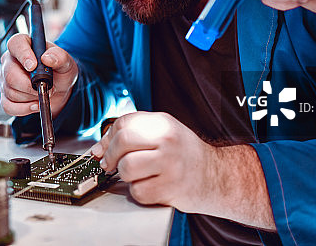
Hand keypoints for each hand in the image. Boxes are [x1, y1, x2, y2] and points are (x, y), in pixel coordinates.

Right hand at [0, 33, 77, 117]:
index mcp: (24, 45)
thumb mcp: (66, 62)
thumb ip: (60, 57)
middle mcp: (11, 60)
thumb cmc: (59, 72)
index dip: (23, 54)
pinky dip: (24, 109)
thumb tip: (47, 58)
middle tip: (46, 86)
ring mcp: (5, 78)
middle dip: (30, 85)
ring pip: (10, 91)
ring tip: (42, 92)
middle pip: (10, 74)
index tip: (33, 66)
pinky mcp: (5, 95)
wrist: (59, 90)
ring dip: (30, 97)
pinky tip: (34, 104)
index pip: (15, 44)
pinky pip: (8, 106)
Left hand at [89, 112, 212, 212]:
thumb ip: (133, 134)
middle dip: (110, 156)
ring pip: (126, 168)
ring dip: (125, 176)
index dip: (107, 138)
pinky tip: (150, 186)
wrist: (216, 176)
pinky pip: (137, 191)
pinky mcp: (170, 189)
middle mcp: (167, 140)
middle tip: (111, 165)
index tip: (103, 149)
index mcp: (163, 123)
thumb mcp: (164, 133)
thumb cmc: (185, 154)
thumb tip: (99, 149)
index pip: (123, 123)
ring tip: (137, 175)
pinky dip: (138, 192)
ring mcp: (170, 165)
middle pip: (122, 142)